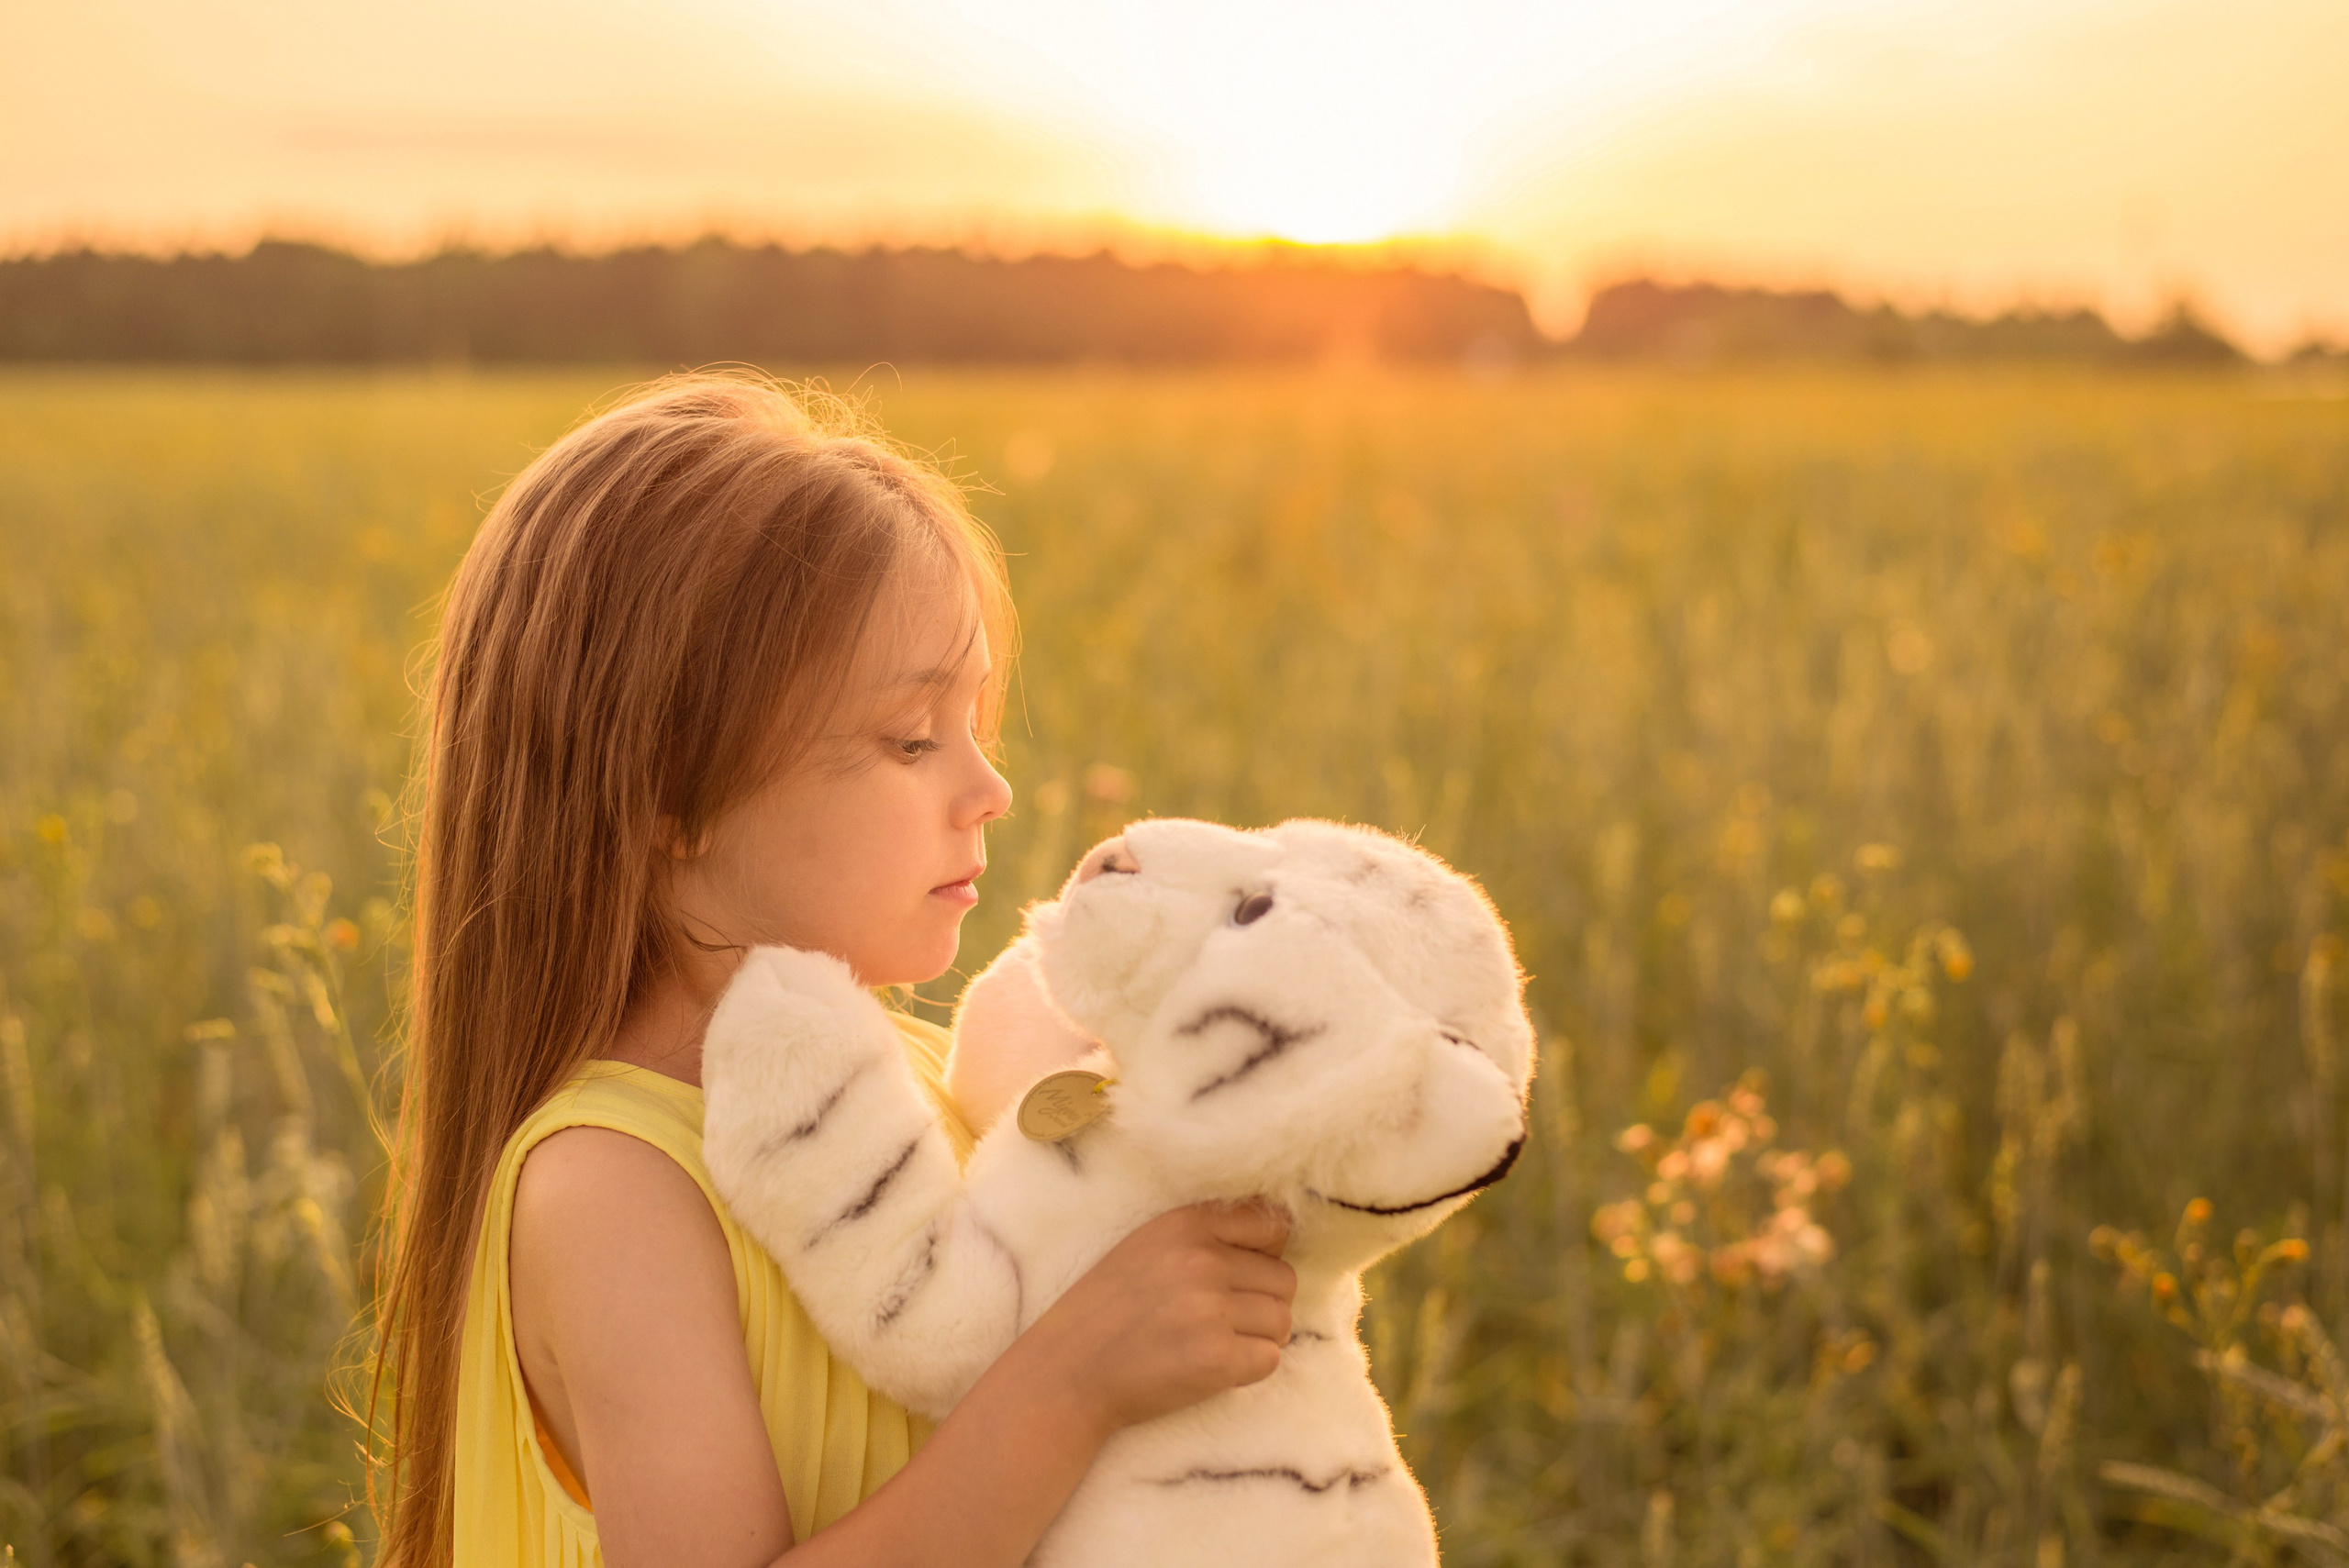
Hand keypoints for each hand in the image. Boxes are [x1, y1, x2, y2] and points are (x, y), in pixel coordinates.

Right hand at [1015, 1201, 1295, 1437]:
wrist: (1067, 1372)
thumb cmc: (1109, 1311)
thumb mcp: (1148, 1247)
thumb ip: (1205, 1238)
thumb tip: (1278, 1243)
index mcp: (1186, 1224)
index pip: (1273, 1226)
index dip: (1266, 1256)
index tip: (1240, 1280)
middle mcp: (1202, 1260)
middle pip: (1284, 1279)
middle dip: (1264, 1305)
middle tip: (1225, 1324)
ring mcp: (1210, 1309)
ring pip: (1282, 1321)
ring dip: (1260, 1339)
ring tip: (1217, 1346)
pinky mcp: (1215, 1358)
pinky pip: (1270, 1359)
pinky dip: (1250, 1369)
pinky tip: (1214, 1369)